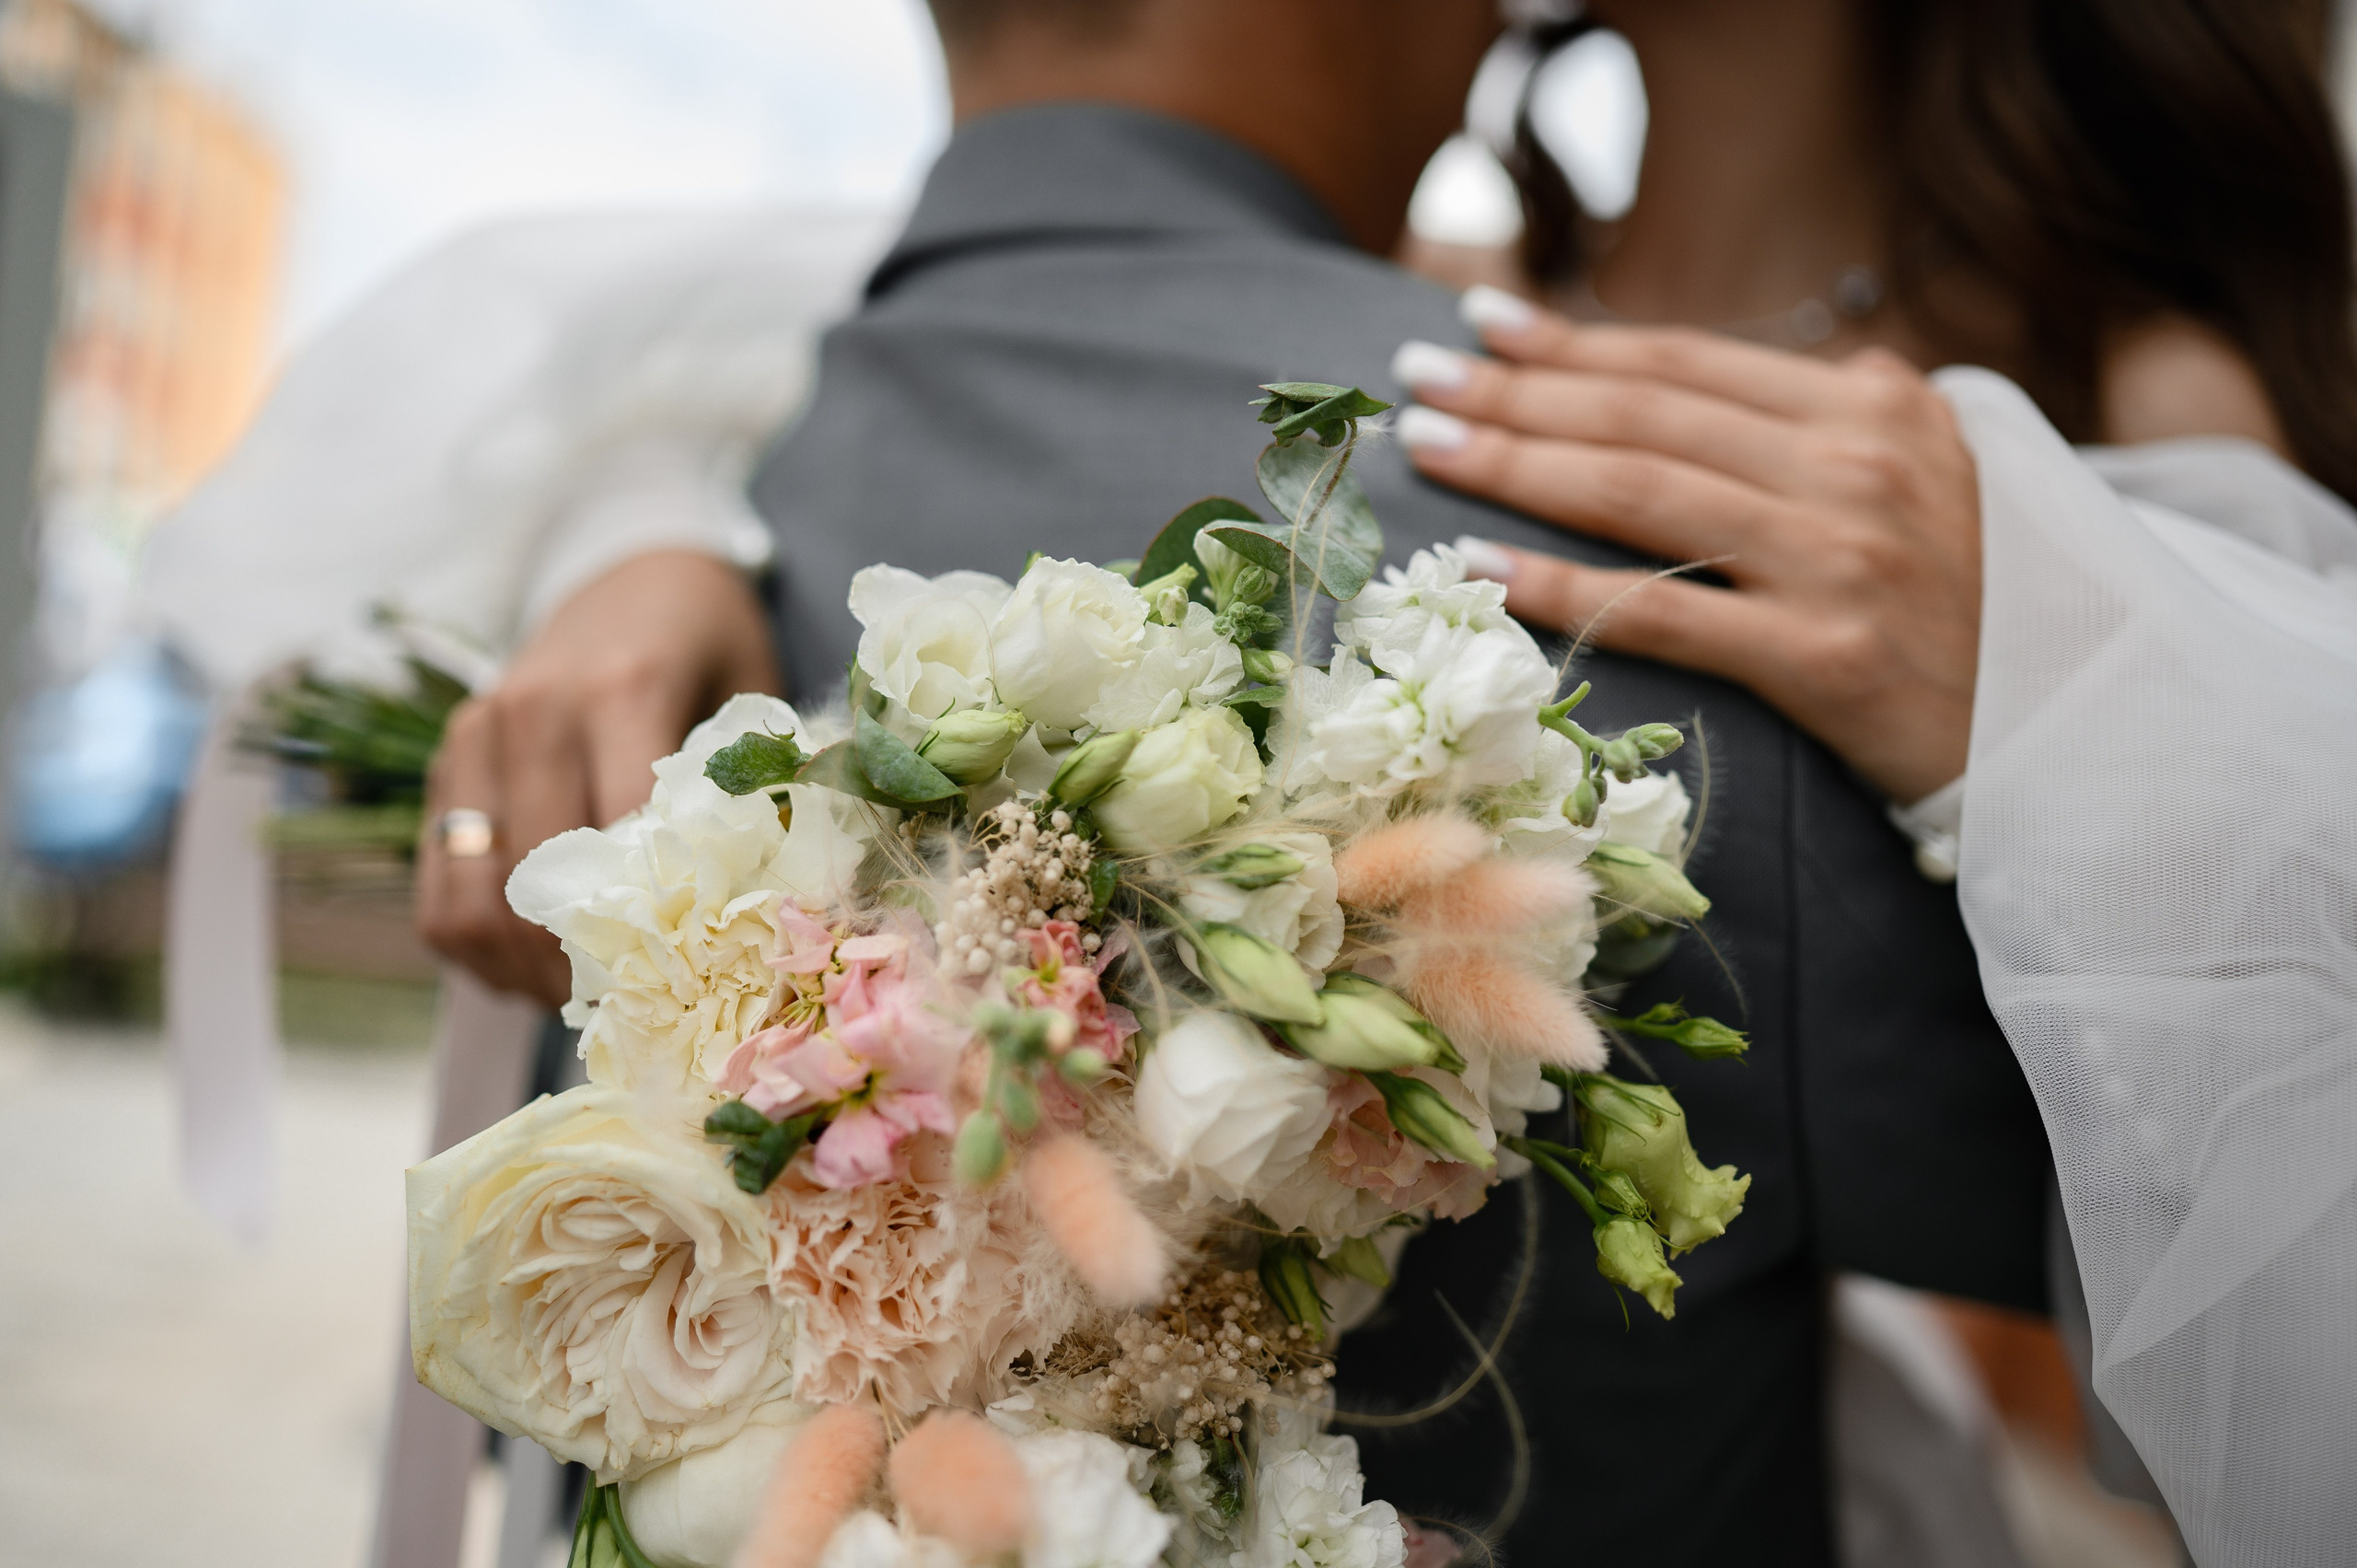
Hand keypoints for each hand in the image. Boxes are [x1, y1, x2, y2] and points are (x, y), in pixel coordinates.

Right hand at [416, 550, 780, 1006]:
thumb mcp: (756, 693)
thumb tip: (775, 911)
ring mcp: (472, 740)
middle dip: (582, 971)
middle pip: (533, 889)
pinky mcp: (442, 768)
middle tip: (637, 1013)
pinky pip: (436, 891)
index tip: (690, 985)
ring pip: (467, 903)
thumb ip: (758, 788)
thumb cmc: (709, 640)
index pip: (621, 843)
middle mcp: (529, 715)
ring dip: (519, 971)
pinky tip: (536, 961)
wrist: (632, 569)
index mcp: (620, 691)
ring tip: (582, 997)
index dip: (650, 931)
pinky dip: (478, 947)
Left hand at [1392, 292, 1980, 803]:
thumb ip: (1816, 420)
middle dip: (1516, 390)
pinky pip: (1659, 612)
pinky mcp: (1822, 657)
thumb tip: (1690, 376)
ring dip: (1515, 462)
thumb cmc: (1969, 601)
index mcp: (1873, 407)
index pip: (1688, 364)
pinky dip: (1556, 583)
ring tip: (1427, 443)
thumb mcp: (1917, 472)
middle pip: (1645, 417)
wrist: (2070, 722)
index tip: (1484, 323)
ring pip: (1640, 494)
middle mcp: (1856, 468)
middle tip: (1416, 373)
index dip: (1574, 340)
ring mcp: (1840, 561)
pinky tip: (1474, 564)